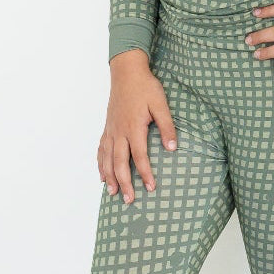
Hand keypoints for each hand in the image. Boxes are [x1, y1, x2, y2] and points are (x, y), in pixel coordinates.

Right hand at [99, 50, 177, 203]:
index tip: (151, 187)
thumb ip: (167, 127)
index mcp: (134, 127)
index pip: (140, 156)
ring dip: (110, 177)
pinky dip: (101, 164)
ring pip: (108, 159)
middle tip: (129, 200)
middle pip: (120, 163)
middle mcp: (119, 132)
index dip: (145, 173)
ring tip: (113, 193)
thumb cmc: (145, 87)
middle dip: (125, 182)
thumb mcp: (161, 105)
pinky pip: (101, 149)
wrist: (126, 72)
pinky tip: (102, 175)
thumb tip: (172, 148)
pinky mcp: (107, 127)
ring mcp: (111, 130)